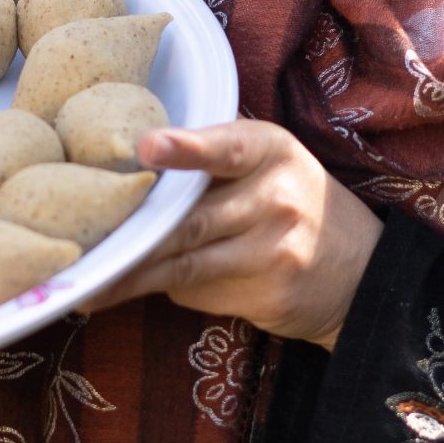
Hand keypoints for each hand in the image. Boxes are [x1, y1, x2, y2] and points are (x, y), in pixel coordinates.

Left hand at [86, 121, 382, 351]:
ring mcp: (273, 251)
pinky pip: (196, 292)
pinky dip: (168, 289)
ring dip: (131, 277)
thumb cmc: (288, 202)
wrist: (360, 271)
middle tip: (83, 242)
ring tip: (86, 287)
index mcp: (269, 150)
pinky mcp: (267, 296)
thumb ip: (211, 160)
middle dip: (133, 235)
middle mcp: (275, 197)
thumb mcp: (266, 163)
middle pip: (187, 220)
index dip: (186, 148)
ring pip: (183, 265)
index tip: (148, 146)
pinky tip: (144, 288)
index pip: (225, 147)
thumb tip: (127, 172)